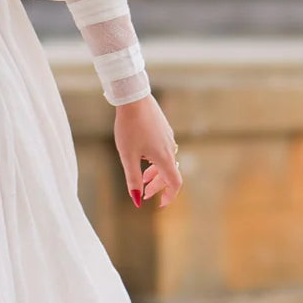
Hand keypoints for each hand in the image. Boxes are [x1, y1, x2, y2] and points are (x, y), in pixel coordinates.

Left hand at [113, 93, 181, 208]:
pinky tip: (143, 155)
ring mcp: (168, 137)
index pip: (175, 183)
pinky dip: (155, 159)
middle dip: (158, 186)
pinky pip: (163, 149)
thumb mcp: (128, 156)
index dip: (169, 196)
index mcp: (164, 157)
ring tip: (143, 177)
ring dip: (155, 173)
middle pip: (169, 173)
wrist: (134, 98)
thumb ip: (133, 179)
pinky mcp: (163, 128)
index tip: (160, 204)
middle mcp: (170, 147)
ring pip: (166, 161)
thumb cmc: (129, 127)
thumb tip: (136, 200)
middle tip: (144, 194)